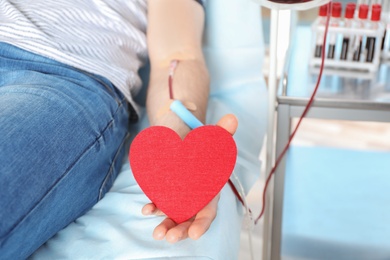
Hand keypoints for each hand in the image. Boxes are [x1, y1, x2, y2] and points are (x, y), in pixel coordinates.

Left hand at [141, 114, 237, 242]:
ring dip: (167, 225)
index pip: (209, 209)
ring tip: (157, 234)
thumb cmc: (202, 140)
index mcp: (210, 188)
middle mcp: (196, 196)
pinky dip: (155, 207)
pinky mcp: (167, 191)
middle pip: (191, 218)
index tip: (194, 234)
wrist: (185, 135)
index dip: (203, 223)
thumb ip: (222, 131)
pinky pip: (161, 202)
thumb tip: (232, 118)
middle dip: (182, 229)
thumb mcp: (212, 136)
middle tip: (171, 237)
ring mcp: (181, 195)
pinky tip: (146, 209)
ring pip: (175, 215)